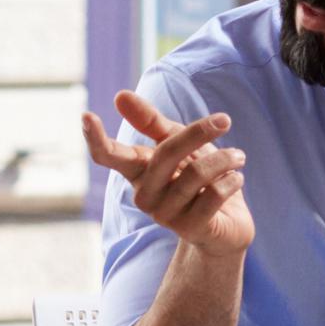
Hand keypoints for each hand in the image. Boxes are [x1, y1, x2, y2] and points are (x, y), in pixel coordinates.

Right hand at [81, 94, 252, 258]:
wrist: (228, 223)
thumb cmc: (199, 178)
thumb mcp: (178, 143)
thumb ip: (151, 122)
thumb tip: (119, 96)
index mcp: (138, 171)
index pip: (109, 155)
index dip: (96, 138)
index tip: (86, 116)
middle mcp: (145, 195)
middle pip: (165, 154)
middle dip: (197, 133)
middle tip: (225, 120)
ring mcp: (165, 215)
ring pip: (196, 173)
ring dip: (225, 158)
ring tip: (238, 156)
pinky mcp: (190, 229)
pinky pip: (214, 194)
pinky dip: (232, 180)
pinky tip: (237, 179)